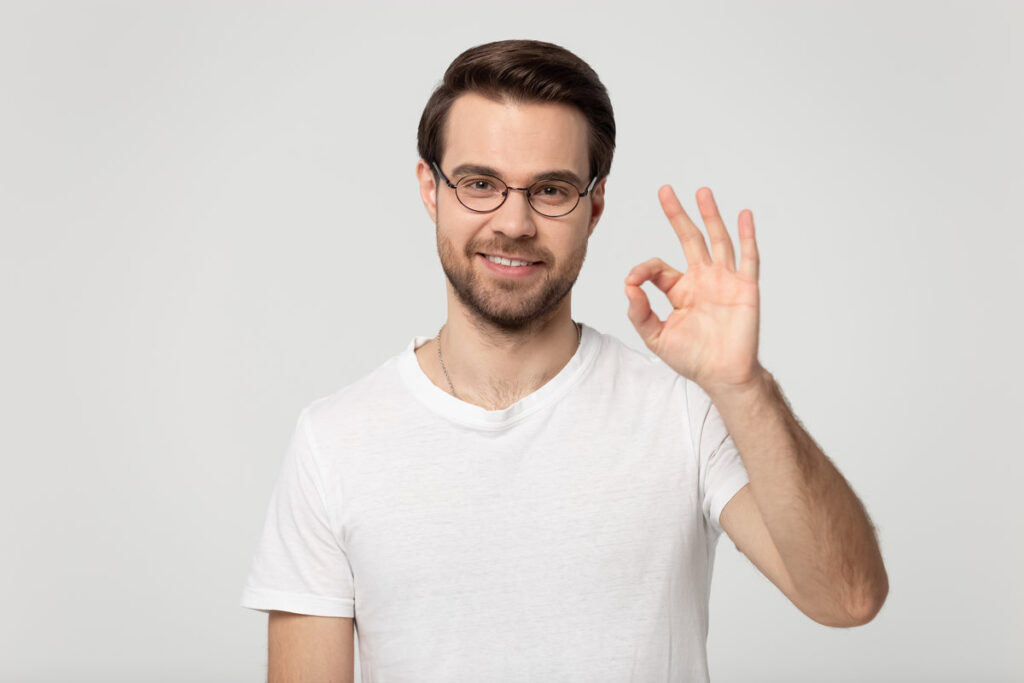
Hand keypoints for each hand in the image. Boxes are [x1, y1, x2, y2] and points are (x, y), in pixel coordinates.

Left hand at [624, 186, 762, 394]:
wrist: (723, 375)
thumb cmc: (693, 358)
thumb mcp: (657, 337)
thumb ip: (640, 313)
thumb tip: (628, 288)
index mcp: (681, 290)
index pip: (659, 267)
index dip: (643, 270)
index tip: (633, 281)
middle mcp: (703, 280)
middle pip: (689, 239)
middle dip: (677, 215)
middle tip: (665, 191)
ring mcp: (725, 281)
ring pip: (717, 240)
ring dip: (710, 216)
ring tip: (702, 192)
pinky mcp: (745, 288)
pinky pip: (748, 257)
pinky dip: (746, 235)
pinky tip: (743, 215)